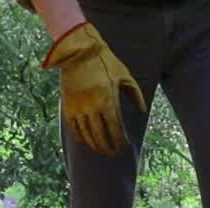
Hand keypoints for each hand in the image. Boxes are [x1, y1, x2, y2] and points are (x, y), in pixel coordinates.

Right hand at [42, 23, 146, 156]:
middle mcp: (92, 107)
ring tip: (102, 150)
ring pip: (87, 135)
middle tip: (114, 154)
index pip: (115, 129)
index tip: (125, 147)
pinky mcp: (68, 106)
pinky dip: (80, 137)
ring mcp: (78, 107)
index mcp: (108, 100)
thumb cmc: (105, 62)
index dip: (120, 141)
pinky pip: (74, 128)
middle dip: (108, 148)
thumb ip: (135, 95)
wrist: (79, 51)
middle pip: (101, 136)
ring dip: (95, 145)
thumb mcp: (125, 75)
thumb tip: (141, 111)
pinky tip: (86, 142)